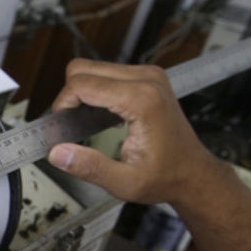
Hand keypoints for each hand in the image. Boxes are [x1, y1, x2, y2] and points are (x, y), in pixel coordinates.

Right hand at [47, 59, 227, 206]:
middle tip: (71, 124)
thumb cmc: (166, 176)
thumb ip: (89, 167)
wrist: (192, 173)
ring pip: (93, 68)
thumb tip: (58, 153)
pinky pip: (107, 73)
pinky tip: (100, 115)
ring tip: (86, 122)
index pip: (83, 84)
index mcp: (142, 100)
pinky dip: (95, 91)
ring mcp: (148, 76)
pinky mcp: (146, 78)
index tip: (61, 125)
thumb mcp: (124, 182)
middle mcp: (146, 80)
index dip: (63, 104)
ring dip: (81, 93)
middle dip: (69, 96)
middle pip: (84, 69)